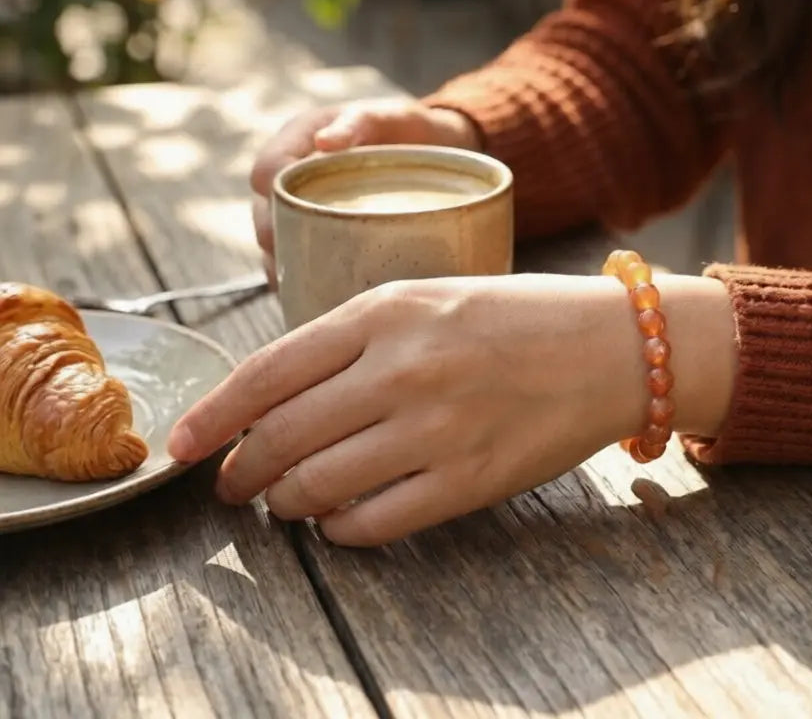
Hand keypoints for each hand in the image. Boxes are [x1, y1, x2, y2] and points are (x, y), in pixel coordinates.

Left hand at [167, 274, 735, 545]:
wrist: (614, 347)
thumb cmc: (519, 316)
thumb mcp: (429, 294)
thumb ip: (353, 335)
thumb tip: (279, 395)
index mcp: (385, 312)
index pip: (266, 374)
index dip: (212, 418)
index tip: (185, 446)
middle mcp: (403, 369)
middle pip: (280, 439)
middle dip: (241, 472)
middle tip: (234, 485)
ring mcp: (436, 429)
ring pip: (316, 488)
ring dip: (286, 504)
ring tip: (286, 502)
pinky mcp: (470, 481)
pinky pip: (373, 523)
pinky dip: (340, 530)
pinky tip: (341, 520)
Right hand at [250, 99, 478, 284]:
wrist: (432, 148)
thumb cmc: (406, 128)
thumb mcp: (388, 116)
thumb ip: (359, 122)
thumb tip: (325, 142)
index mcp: (298, 142)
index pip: (266, 170)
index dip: (269, 194)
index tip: (288, 216)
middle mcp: (292, 179)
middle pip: (264, 214)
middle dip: (274, 240)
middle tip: (299, 261)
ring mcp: (303, 209)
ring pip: (277, 243)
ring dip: (285, 267)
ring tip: (307, 288)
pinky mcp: (321, 235)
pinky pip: (300, 261)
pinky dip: (304, 281)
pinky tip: (320, 299)